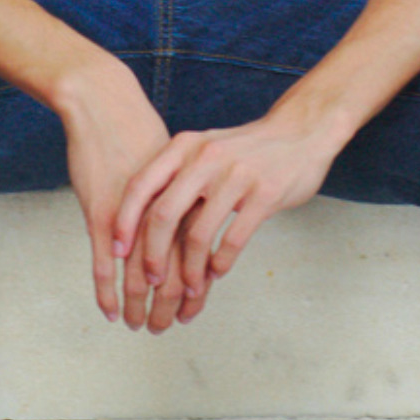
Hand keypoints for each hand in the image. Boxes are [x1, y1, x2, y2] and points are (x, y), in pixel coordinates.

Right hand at [57, 65, 188, 330]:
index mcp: (186, 199)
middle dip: (169, 304)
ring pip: (140, 273)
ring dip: (141, 304)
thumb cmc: (138, 134)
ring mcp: (131, 215)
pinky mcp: (101, 213)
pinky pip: (105, 262)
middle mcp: (164, 210)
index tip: (192, 310)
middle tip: (166, 328)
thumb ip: (183, 195)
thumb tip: (194, 220)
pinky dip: (109, 290)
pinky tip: (112, 311)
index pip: (196, 254)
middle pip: (172, 269)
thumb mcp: (171, 166)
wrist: (106, 106)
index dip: (195, 286)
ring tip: (142, 327)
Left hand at [109, 107, 340, 332]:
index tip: (117, 251)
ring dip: (191, 270)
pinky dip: (222, 262)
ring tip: (190, 288)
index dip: (125, 222)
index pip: (141, 186)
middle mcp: (208, 157)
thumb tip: (138, 220)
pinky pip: (234, 238)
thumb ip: (176, 175)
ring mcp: (238, 174)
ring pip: (200, 234)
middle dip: (153, 256)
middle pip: (164, 214)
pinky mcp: (266, 193)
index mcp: (186, 146)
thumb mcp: (206, 148)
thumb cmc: (248, 148)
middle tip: (152, 281)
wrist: (302, 130)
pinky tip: (218, 271)